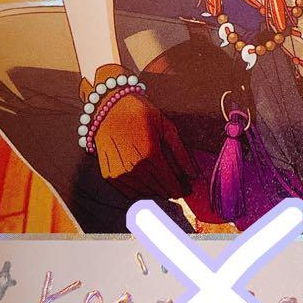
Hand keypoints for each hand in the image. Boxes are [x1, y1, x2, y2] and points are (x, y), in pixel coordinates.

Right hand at [81, 66, 195, 201]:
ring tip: (159, 177)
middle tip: (175, 182)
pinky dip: (139, 190)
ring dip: (155, 189)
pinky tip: (143, 178)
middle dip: (170, 189)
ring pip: (145, 193)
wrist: (108, 108)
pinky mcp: (109, 176)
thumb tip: (193, 175)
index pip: (171, 186)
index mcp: (151, 156)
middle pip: (160, 192)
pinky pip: (129, 193)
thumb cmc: (140, 114)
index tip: (187, 189)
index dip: (181, 190)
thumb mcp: (166, 127)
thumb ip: (181, 153)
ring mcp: (121, 174)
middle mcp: (135, 169)